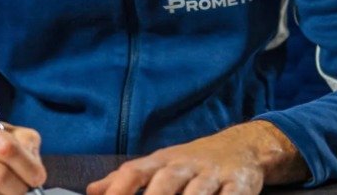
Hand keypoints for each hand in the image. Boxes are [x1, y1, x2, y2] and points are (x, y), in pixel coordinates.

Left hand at [86, 121, 306, 194]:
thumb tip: (93, 190)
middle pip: (165, 182)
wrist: (243, 146)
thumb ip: (127, 179)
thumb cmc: (194, 162)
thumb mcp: (160, 165)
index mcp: (162, 161)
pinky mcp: (241, 183)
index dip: (118, 189)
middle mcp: (186, 165)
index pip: (134, 172)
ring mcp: (214, 173)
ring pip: (197, 192)